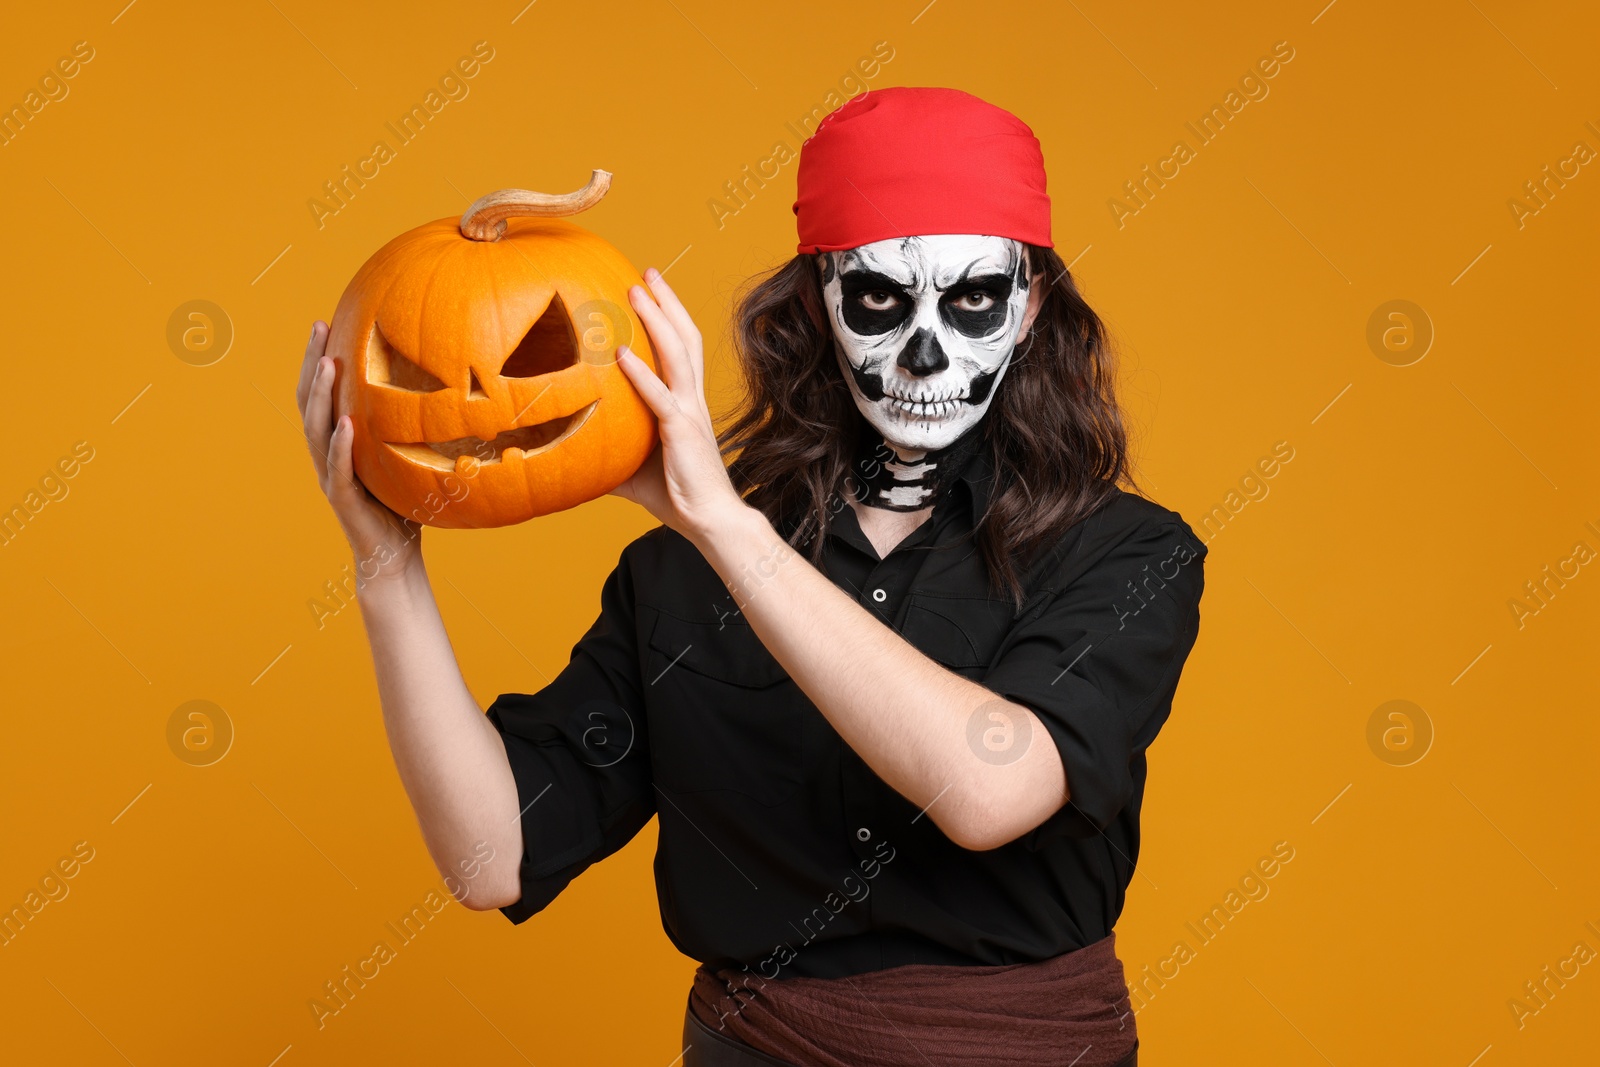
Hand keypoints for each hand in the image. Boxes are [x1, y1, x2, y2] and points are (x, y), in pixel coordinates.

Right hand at [296, 321, 421, 585]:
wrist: (394, 557)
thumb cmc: (404, 506)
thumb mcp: (404, 456)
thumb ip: (407, 427)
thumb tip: (446, 386)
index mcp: (338, 442)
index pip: (321, 393)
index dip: (317, 358)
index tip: (325, 322)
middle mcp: (327, 455)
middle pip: (308, 402)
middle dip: (311, 363)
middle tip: (318, 327)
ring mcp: (332, 477)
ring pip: (316, 430)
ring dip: (321, 395)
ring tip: (327, 364)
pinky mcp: (343, 500)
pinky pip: (339, 469)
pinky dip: (340, 447)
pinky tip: (346, 424)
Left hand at [609, 269, 749, 543]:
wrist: (709, 520)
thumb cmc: (675, 494)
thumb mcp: (633, 465)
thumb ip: (609, 449)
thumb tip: (570, 449)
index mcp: (686, 402)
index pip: (681, 348)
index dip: (669, 315)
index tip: (650, 287)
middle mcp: (692, 399)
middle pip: (685, 337)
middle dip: (667, 302)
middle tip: (646, 272)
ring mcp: (689, 412)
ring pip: (677, 354)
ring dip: (657, 320)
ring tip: (637, 291)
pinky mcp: (681, 432)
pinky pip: (659, 397)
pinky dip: (640, 374)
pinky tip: (620, 355)